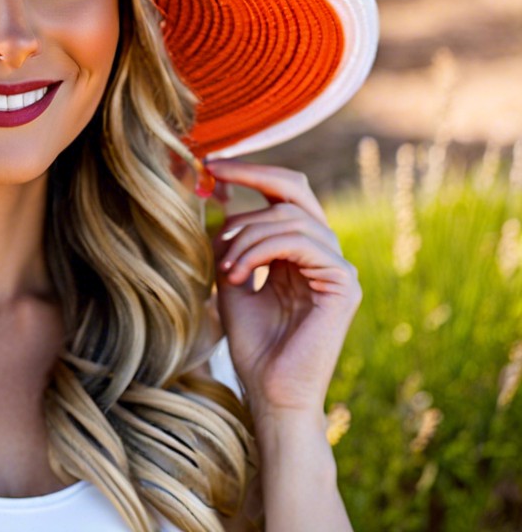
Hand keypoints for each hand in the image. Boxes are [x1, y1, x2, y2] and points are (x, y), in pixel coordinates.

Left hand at [207, 160, 361, 422]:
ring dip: (246, 234)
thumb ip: (232, 238)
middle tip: (212, 171)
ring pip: (289, 217)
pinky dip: (260, 249)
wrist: (269, 391)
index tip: (210, 164)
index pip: (282, 193)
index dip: (250, 172)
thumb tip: (218, 194)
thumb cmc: (251, 341)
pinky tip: (238, 273)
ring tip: (225, 267)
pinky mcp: (343, 283)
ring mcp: (337, 266)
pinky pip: (300, 241)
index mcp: (299, 249)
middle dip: (251, 173)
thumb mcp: (231, 275)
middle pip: (295, 188)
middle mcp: (322, 251)